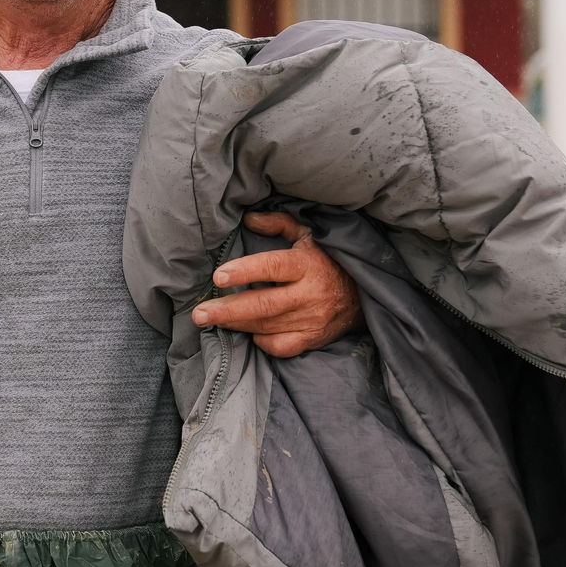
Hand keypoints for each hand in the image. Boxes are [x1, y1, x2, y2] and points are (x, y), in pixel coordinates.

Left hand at [190, 211, 363, 357]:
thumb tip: (248, 219)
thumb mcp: (308, 235)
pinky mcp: (313, 339)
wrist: (365, 294)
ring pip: (267, 327)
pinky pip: (281, 346)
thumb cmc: (329, 260)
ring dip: (237, 325)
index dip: (245, 272)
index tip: (219, 276)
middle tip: (200, 314)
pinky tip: (249, 332)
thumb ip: (278, 224)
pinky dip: (262, 342)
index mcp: (307, 265)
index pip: (272, 267)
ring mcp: (312, 320)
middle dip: (228, 311)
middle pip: (264, 305)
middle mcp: (310, 294)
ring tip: (212, 320)